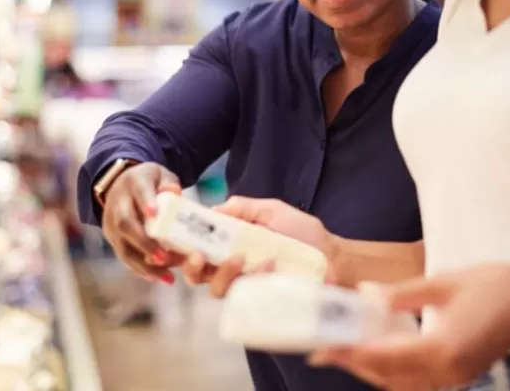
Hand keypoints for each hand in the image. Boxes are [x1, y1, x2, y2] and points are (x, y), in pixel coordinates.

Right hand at [99, 162, 184, 282]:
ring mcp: (111, 222)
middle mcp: (118, 203)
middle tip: (164, 258)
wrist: (121, 183)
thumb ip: (169, 183)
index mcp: (133, 183)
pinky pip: (124, 255)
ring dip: (144, 264)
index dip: (145, 202)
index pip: (139, 192)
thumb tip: (175, 194)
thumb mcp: (161, 175)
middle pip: (125, 224)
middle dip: (144, 243)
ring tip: (166, 276)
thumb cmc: (149, 181)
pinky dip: (140, 269)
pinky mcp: (111, 237)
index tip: (154, 213)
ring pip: (122, 246)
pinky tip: (157, 277)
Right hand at [181, 197, 337, 294]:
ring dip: (222, 273)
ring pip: (217, 290)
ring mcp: (248, 288)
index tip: (176, 239)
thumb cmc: (304, 233)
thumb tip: (212, 210)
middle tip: (199, 255)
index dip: (181, 248)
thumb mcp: (272, 210)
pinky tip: (271, 263)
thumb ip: (242, 207)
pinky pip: (248, 297)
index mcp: (231, 246)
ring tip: (240, 258)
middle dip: (191, 267)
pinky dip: (256, 277)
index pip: (196, 250)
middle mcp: (234, 269)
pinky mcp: (264, 302)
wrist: (333, 257)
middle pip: (197, 276)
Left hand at [309, 263, 509, 390]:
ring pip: (403, 383)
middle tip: (324, 351)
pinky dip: (395, 372)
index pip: (383, 356)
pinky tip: (382, 353)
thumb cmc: (497, 285)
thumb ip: (403, 295)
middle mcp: (447, 371)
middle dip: (355, 364)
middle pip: (389, 376)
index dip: (349, 353)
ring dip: (374, 370)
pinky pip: (419, 381)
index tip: (322, 348)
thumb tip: (368, 296)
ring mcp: (456, 376)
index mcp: (441, 347)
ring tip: (348, 351)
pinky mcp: (462, 374)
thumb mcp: (445, 282)